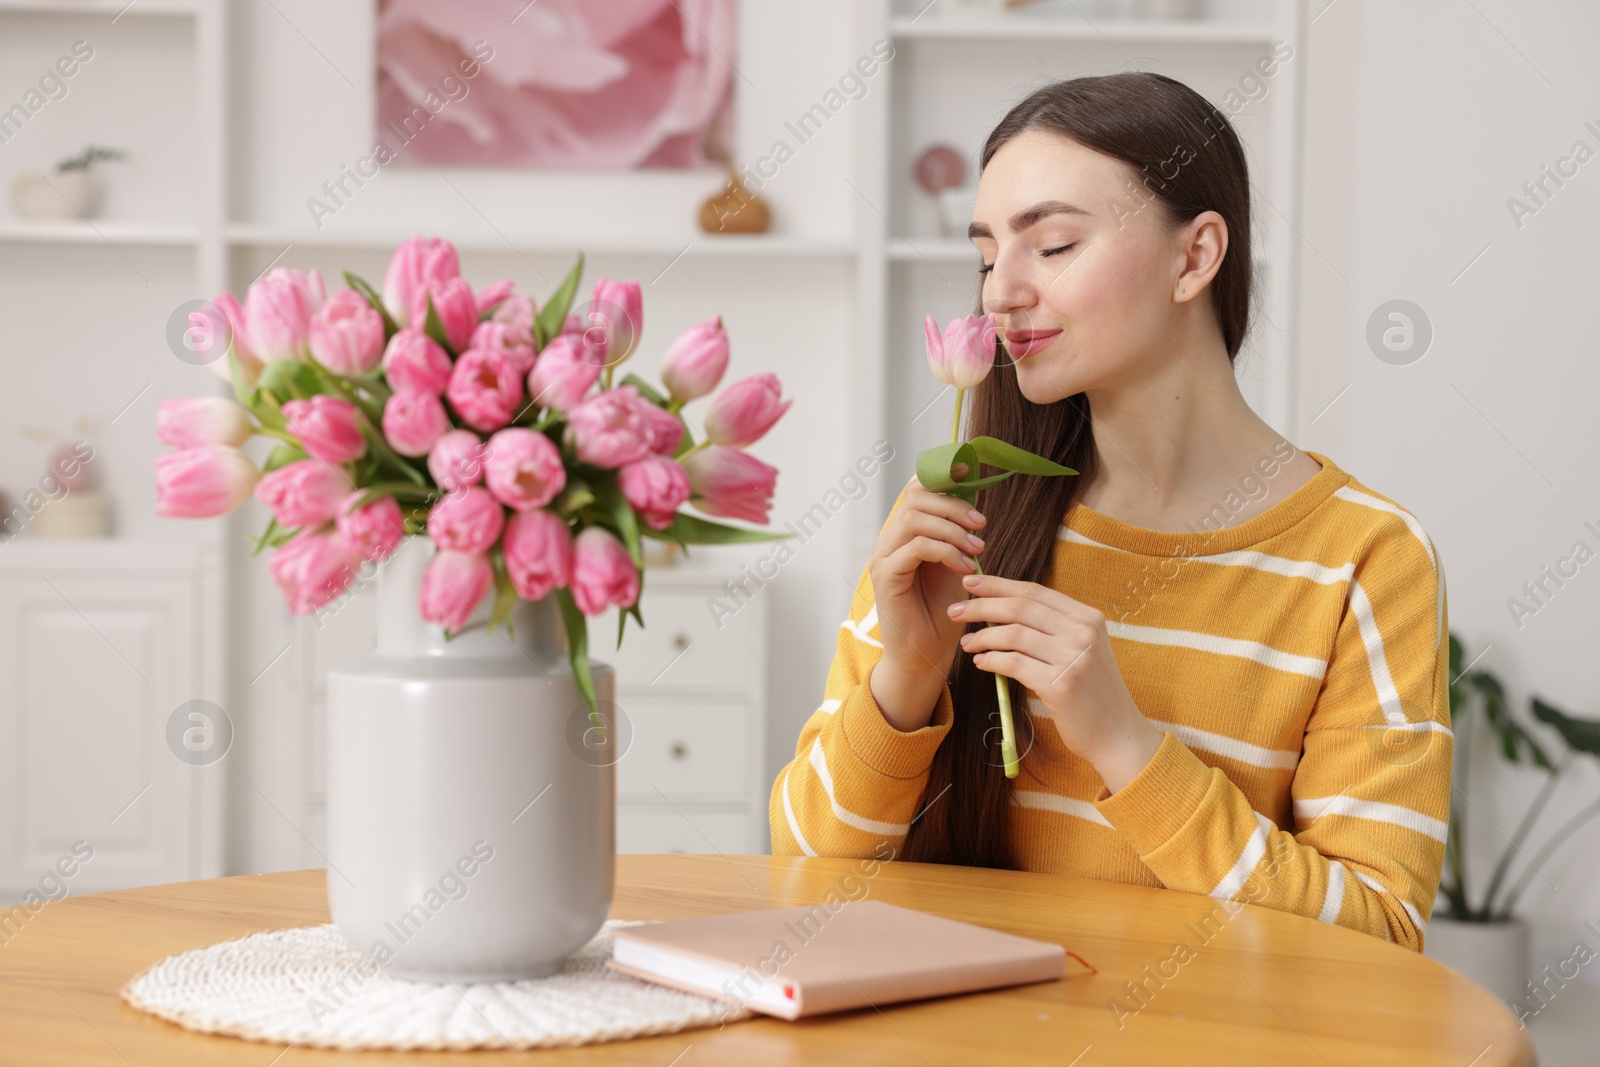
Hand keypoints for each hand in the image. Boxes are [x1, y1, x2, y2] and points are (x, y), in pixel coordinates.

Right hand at [865, 468, 986, 729]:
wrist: (926, 656)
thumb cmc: (942, 614)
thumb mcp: (956, 566)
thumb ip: (958, 536)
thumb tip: (975, 506)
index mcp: (905, 535)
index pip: (916, 491)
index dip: (942, 478)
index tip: (972, 478)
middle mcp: (890, 541)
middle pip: (915, 498)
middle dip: (953, 505)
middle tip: (981, 524)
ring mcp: (884, 558)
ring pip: (914, 519)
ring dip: (952, 528)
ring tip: (978, 548)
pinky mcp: (887, 577)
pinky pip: (916, 548)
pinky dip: (946, 551)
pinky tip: (966, 567)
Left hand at [946, 572, 1162, 791]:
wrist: (1118, 734)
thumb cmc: (1092, 692)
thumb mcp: (1081, 649)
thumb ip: (1052, 628)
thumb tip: (1002, 608)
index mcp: (1088, 617)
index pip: (1035, 591)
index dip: (999, 584)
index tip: (971, 583)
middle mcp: (1083, 632)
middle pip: (1020, 607)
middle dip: (981, 606)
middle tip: (954, 610)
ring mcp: (1074, 658)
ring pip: (1013, 634)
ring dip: (982, 637)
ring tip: (967, 643)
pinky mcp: (1061, 685)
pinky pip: (1014, 664)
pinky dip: (992, 661)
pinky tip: (981, 663)